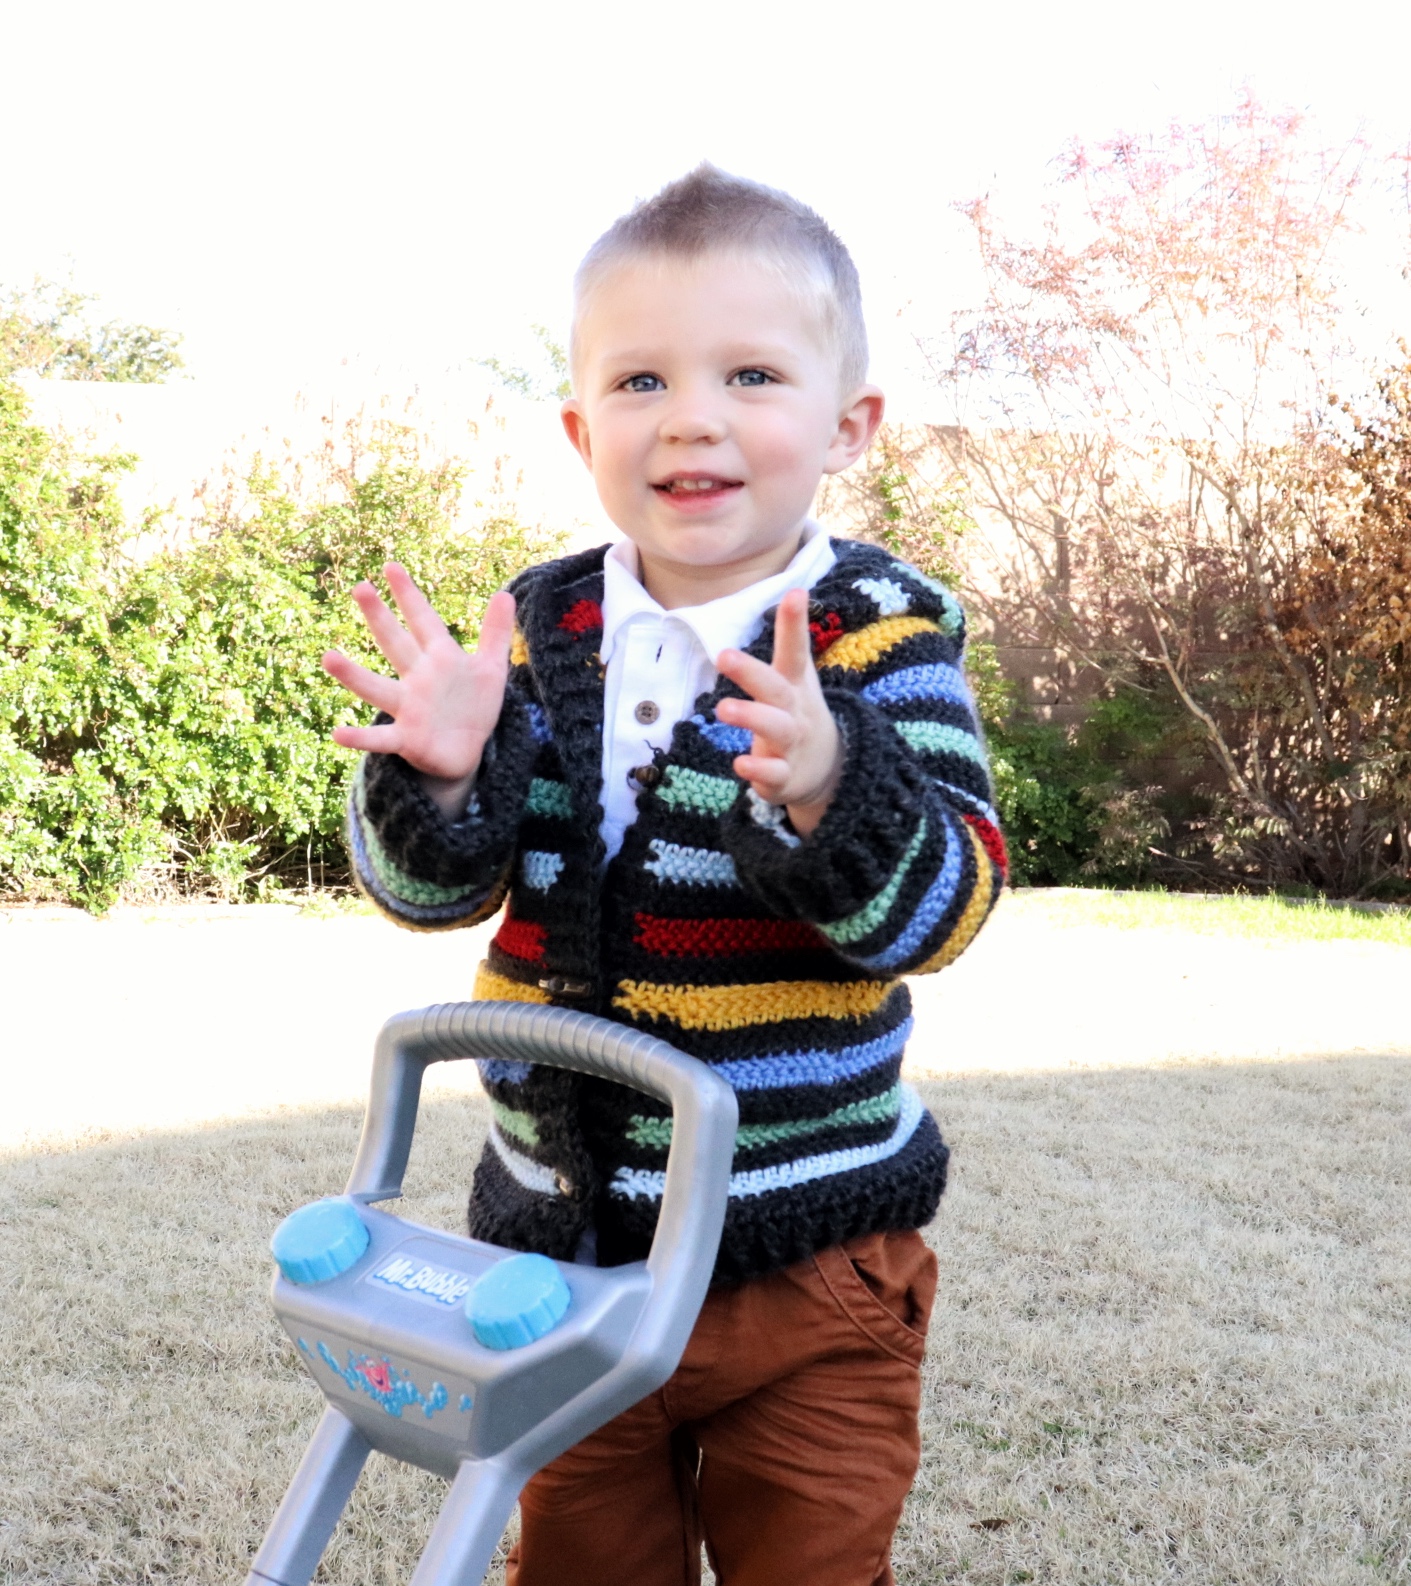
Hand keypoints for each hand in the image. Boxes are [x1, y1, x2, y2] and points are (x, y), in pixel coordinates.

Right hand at [322, 563, 515, 817]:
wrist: (468, 751)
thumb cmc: (474, 706)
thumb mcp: (491, 668)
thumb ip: (495, 633)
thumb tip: (506, 594)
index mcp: (439, 659)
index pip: (424, 621)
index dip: (410, 595)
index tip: (391, 567)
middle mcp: (417, 678)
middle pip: (396, 644)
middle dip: (380, 617)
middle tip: (360, 588)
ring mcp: (408, 708)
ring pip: (377, 689)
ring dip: (353, 675)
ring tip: (328, 657)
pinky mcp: (406, 739)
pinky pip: (380, 738)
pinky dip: (360, 737)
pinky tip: (338, 734)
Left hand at [715, 587, 842, 838]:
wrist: (827, 770)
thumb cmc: (799, 712)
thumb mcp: (798, 675)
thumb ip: (791, 637)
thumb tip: (794, 586)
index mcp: (795, 684)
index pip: (795, 649)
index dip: (794, 622)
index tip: (794, 591)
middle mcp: (795, 710)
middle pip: (775, 689)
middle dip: (751, 673)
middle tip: (724, 655)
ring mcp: (792, 744)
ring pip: (774, 729)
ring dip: (750, 717)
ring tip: (722, 709)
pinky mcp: (784, 775)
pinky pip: (772, 772)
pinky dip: (758, 770)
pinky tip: (739, 764)